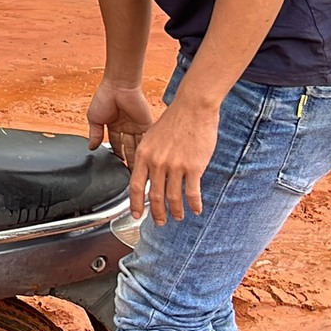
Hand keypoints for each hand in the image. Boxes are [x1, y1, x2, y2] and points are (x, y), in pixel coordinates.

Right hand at [87, 80, 154, 165]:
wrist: (118, 86)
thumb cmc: (105, 97)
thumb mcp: (94, 118)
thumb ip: (95, 134)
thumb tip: (91, 147)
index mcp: (114, 125)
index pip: (116, 144)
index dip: (117, 155)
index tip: (118, 168)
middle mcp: (127, 126)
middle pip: (129, 147)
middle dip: (130, 160)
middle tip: (131, 175)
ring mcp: (137, 125)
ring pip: (139, 145)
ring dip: (139, 157)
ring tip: (140, 172)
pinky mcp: (146, 123)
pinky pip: (147, 138)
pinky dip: (147, 148)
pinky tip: (147, 159)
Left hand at [127, 98, 219, 224]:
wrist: (193, 108)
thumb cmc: (174, 119)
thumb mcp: (151, 136)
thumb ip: (148, 154)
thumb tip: (146, 170)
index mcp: (144, 154)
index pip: (135, 186)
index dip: (135, 204)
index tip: (136, 215)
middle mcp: (157, 162)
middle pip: (154, 196)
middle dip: (156, 213)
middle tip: (159, 222)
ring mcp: (175, 166)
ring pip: (173, 197)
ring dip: (175, 211)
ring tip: (178, 217)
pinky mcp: (193, 167)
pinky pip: (192, 192)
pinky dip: (194, 204)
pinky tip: (195, 210)